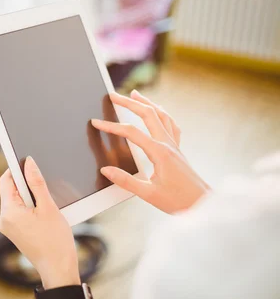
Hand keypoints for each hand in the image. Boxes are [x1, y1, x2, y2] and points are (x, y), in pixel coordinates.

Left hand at [0, 157, 79, 288]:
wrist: (58, 269)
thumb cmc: (55, 242)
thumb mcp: (48, 207)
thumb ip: (37, 182)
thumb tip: (28, 163)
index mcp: (8, 212)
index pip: (6, 180)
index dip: (17, 169)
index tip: (29, 163)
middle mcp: (3, 219)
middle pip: (12, 190)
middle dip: (28, 186)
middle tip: (45, 189)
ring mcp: (8, 227)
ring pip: (18, 201)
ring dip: (32, 197)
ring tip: (47, 207)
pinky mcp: (15, 231)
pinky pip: (20, 211)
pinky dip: (32, 207)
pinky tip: (44, 215)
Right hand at [91, 90, 209, 213]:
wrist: (202, 204)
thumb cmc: (178, 201)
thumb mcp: (149, 194)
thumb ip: (126, 181)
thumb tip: (106, 170)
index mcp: (159, 152)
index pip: (131, 133)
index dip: (111, 126)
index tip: (96, 122)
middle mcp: (168, 144)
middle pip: (148, 114)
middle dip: (129, 102)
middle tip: (113, 95)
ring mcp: (174, 145)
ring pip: (161, 115)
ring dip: (146, 103)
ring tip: (135, 94)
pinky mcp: (178, 150)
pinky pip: (170, 125)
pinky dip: (162, 114)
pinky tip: (158, 112)